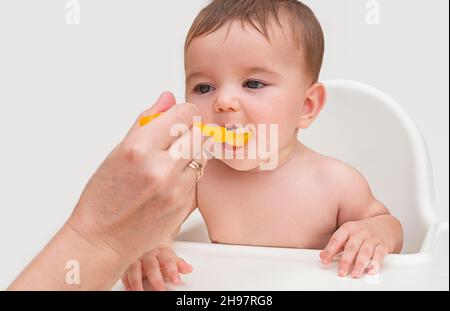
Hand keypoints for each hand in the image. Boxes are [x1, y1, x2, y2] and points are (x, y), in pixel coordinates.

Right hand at [68, 92, 206, 264]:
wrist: (103, 239)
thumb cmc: (104, 197)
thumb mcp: (118, 152)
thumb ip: (147, 121)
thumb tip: (167, 99)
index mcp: (140, 149)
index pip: (182, 115)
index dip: (183, 112)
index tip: (179, 115)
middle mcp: (161, 168)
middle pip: (199, 132)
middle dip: (191, 129)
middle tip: (178, 135)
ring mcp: (177, 189)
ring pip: (203, 154)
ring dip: (192, 151)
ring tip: (172, 158)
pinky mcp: (186, 205)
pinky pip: (198, 177)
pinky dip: (189, 172)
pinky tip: (171, 179)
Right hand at [122, 244, 192, 290]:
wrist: (145, 236)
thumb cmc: (158, 249)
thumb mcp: (170, 254)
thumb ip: (179, 264)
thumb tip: (189, 269)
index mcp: (161, 251)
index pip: (168, 261)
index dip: (172, 271)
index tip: (176, 280)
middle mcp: (148, 254)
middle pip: (152, 266)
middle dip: (156, 278)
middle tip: (161, 289)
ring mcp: (135, 257)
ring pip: (135, 268)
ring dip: (136, 281)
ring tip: (139, 291)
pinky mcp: (125, 262)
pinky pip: (124, 271)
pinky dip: (126, 281)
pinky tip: (129, 288)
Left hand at [320, 219, 389, 277]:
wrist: (383, 226)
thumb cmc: (361, 232)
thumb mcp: (346, 234)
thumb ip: (335, 246)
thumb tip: (323, 256)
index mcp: (348, 228)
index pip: (337, 240)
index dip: (330, 251)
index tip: (325, 260)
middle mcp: (360, 233)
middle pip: (351, 248)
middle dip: (346, 261)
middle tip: (341, 272)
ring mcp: (372, 239)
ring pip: (365, 252)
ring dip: (360, 265)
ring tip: (355, 274)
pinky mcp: (382, 246)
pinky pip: (379, 255)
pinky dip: (375, 264)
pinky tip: (371, 271)